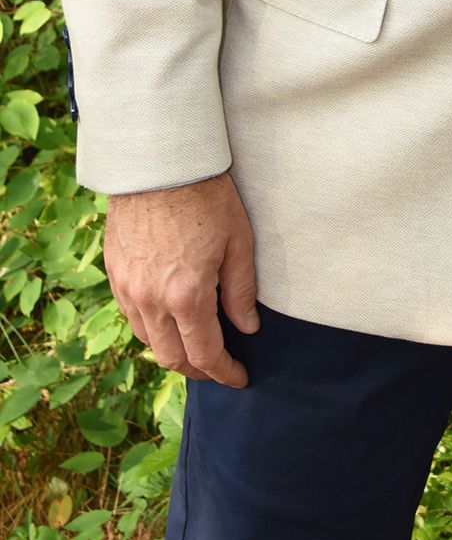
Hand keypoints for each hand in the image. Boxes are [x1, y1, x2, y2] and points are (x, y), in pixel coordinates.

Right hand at [104, 173, 258, 387]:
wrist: (159, 162)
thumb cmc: (206, 196)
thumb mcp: (238, 241)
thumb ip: (241, 290)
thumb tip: (249, 327)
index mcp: (186, 295)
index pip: (206, 353)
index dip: (225, 372)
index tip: (240, 377)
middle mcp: (151, 300)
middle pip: (172, 357)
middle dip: (199, 370)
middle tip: (220, 368)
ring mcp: (128, 289)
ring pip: (149, 341)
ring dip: (173, 352)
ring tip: (196, 347)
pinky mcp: (115, 274)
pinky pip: (132, 317)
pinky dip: (152, 329)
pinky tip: (170, 320)